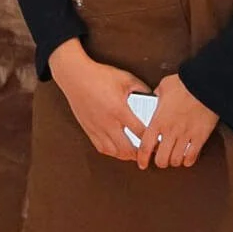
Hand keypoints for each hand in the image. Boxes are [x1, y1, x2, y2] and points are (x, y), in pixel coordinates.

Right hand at [48, 41, 151, 160]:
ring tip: (134, 153)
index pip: (140, 132)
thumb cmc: (99, 75)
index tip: (158, 142)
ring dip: (126, 155)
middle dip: (140, 154)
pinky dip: (112, 152)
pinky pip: (101, 147)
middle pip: (127, 149)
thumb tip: (153, 96)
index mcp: (119, 110)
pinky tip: (117, 149)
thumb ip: (141, 88)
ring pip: (113, 152)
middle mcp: (108, 122)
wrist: (75, 76)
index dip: (151, 140)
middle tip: (148, 153)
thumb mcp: (125, 78)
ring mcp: (96, 127)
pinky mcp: (88, 129)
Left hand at [136, 73, 218, 168]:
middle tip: (160, 159)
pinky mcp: (200, 137)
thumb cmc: (185, 83)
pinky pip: (192, 156)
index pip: (145, 146)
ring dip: (174, 161)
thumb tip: (154, 95)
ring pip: (176, 160)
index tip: (142, 163)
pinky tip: (186, 157)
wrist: (206, 84)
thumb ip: (156, 94)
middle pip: (161, 159)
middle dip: (159, 162)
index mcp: (158, 120)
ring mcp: (186, 135)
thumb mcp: (164, 86)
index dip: (142, 158)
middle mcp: (170, 131)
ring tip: (173, 158)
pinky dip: (188, 160)